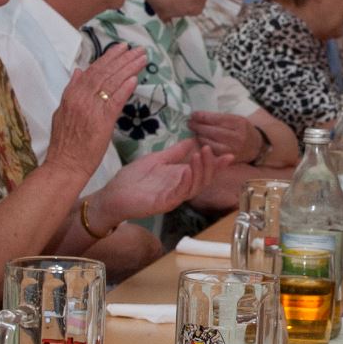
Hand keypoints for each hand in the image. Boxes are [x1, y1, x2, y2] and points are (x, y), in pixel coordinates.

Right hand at [44, 46, 148, 176]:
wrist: (65, 165)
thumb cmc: (65, 143)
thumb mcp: (61, 112)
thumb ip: (72, 90)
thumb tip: (78, 71)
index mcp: (71, 94)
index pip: (93, 70)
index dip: (108, 57)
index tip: (121, 48)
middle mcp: (81, 98)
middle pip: (105, 73)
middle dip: (122, 59)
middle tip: (138, 49)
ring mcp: (91, 109)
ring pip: (112, 83)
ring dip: (128, 69)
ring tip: (142, 59)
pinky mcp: (102, 122)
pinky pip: (115, 101)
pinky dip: (125, 89)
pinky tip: (135, 79)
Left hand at [93, 139, 223, 225]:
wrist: (113, 195)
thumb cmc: (132, 179)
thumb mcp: (157, 159)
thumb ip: (175, 152)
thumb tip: (192, 139)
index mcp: (179, 178)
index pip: (203, 171)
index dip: (217, 164)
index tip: (229, 154)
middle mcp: (180, 189)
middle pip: (203, 179)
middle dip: (211, 165)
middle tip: (211, 150)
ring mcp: (172, 197)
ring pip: (195, 186)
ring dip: (200, 171)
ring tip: (201, 155)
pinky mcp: (163, 203)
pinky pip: (179, 194)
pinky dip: (186, 182)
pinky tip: (188, 170)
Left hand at [187, 110, 257, 161]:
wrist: (256, 146)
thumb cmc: (243, 130)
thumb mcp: (236, 119)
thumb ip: (220, 118)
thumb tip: (200, 115)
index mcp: (238, 123)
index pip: (215, 119)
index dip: (202, 117)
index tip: (193, 114)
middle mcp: (236, 137)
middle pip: (211, 131)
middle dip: (197, 126)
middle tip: (190, 123)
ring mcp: (231, 149)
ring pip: (208, 142)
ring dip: (198, 135)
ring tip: (194, 130)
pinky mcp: (227, 158)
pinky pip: (210, 151)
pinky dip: (203, 144)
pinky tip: (200, 139)